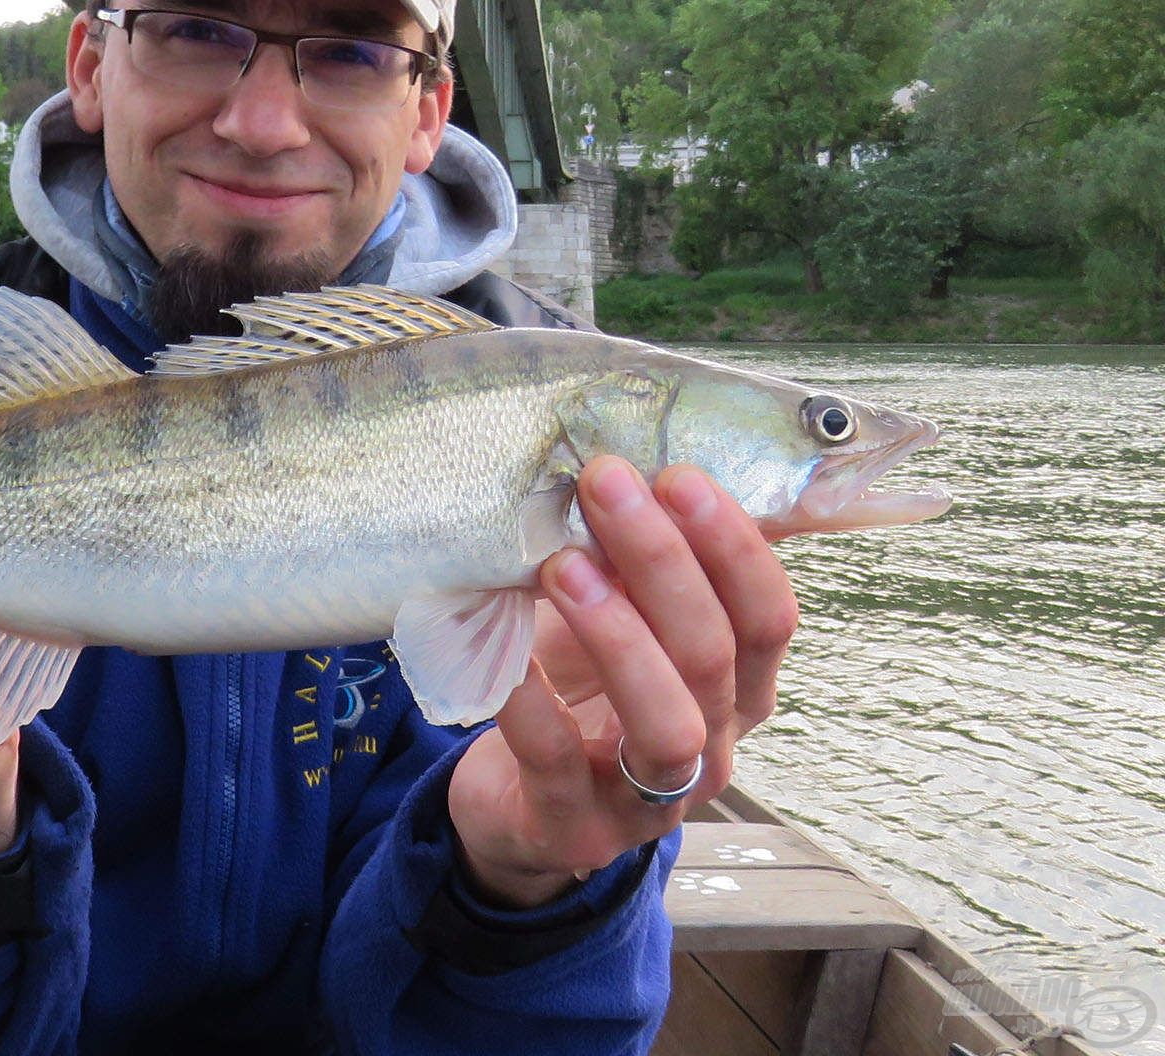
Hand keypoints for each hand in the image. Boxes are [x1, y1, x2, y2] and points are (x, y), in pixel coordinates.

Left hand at [446, 457, 796, 907]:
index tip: (676, 472)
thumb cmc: (580, 691)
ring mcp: (647, 800)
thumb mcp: (625, 621)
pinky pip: (555, 759)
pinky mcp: (573, 828)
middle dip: (662, 561)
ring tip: (562, 564)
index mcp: (738, 690)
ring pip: (665, 721)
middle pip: (715, 654)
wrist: (516, 804)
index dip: (731, 545)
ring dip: (618, 633)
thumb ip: (653, 562)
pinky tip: (506, 650)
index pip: (768, 616)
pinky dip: (529, 700)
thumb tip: (666, 446)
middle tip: (604, 483)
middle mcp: (711, 747)